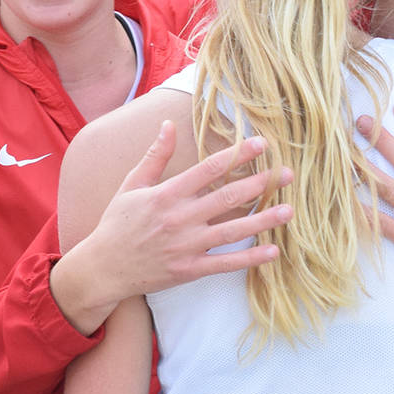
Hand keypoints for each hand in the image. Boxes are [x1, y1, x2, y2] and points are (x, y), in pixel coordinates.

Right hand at [52, 122, 295, 332]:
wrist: (103, 268)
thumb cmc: (117, 223)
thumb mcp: (131, 185)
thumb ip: (155, 156)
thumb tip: (168, 124)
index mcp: (166, 195)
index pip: (208, 170)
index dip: (237, 155)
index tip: (261, 144)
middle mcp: (179, 219)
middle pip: (227, 198)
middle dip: (259, 184)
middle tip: (288, 174)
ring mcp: (186, 246)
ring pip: (232, 231)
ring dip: (263, 220)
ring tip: (289, 210)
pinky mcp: (190, 269)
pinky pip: (225, 263)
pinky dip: (249, 258)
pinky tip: (273, 251)